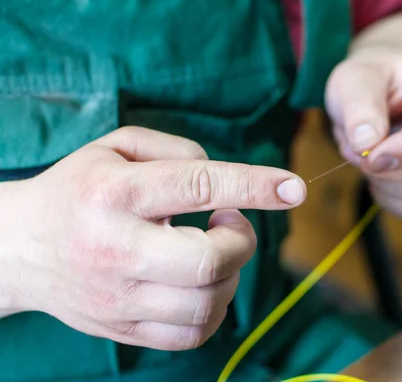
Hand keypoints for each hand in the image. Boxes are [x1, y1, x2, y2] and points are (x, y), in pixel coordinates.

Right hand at [0, 126, 305, 349]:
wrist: (19, 248)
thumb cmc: (79, 189)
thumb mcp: (117, 147)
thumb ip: (177, 151)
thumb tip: (226, 183)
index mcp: (115, 193)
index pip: (197, 186)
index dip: (254, 186)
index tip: (294, 188)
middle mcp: (116, 249)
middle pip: (207, 262)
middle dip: (241, 242)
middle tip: (229, 225)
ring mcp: (118, 298)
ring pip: (206, 303)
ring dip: (230, 275)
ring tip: (210, 252)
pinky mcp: (123, 329)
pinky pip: (192, 335)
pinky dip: (214, 309)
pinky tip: (200, 284)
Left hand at [325, 49, 401, 217]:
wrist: (376, 95)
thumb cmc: (369, 81)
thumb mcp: (353, 80)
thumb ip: (359, 107)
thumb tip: (366, 142)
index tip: (372, 160)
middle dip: (382, 166)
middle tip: (350, 145)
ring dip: (379, 179)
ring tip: (364, 149)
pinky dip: (384, 193)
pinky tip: (377, 166)